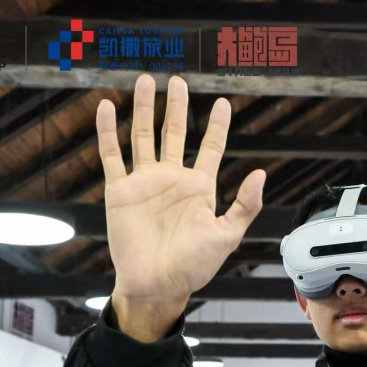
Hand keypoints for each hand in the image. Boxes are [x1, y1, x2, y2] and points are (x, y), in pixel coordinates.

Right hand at [97, 74, 265, 303]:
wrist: (157, 285)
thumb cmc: (193, 267)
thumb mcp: (226, 236)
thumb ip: (244, 206)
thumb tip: (260, 174)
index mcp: (199, 188)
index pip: (211, 148)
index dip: (218, 126)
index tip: (223, 104)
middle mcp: (171, 180)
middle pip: (174, 133)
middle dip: (176, 107)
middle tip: (178, 81)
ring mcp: (144, 183)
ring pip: (142, 136)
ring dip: (143, 109)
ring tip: (145, 81)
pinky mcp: (120, 191)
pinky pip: (112, 155)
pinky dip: (107, 131)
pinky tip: (106, 108)